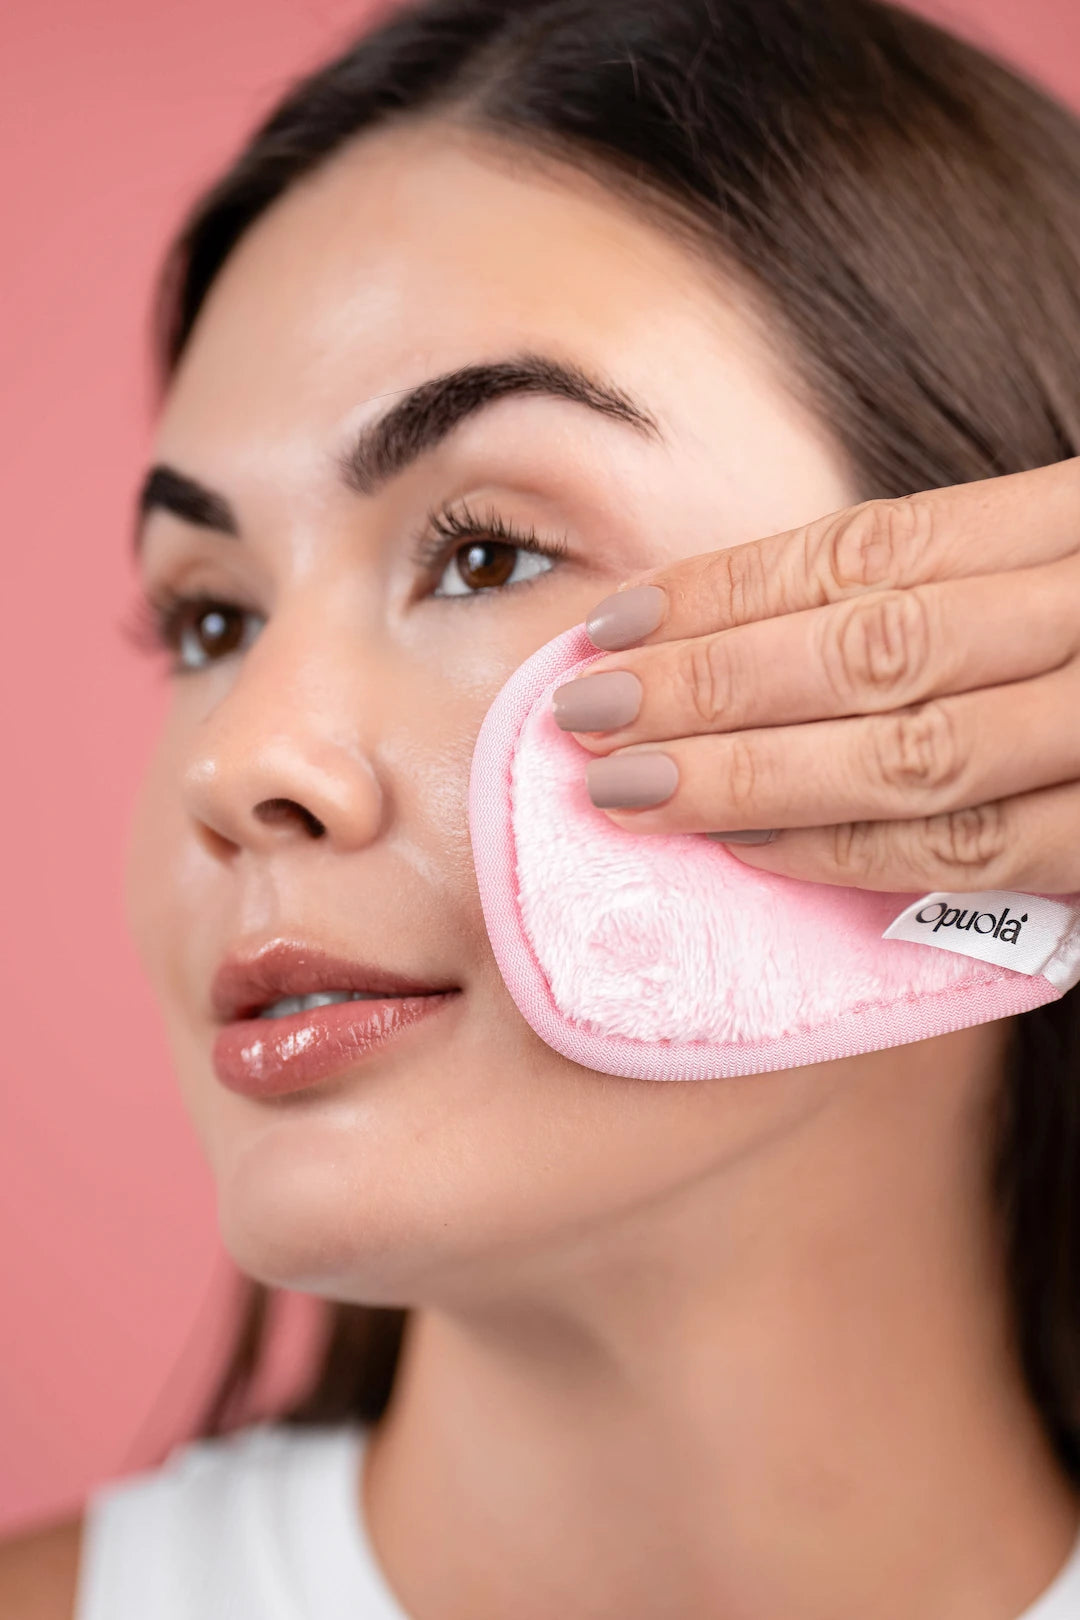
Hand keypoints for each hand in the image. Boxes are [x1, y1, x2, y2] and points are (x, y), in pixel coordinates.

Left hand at [551, 459, 1079, 893]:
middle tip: (583, 712)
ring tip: (624, 786)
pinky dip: (844, 850)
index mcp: (1072, 522)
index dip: (726, 590)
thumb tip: (740, 629)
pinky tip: (740, 847)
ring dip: (744, 775)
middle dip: (706, 684)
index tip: (614, 624)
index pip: (869, 549)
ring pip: (906, 755)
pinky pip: (968, 852)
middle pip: (868, 650)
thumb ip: (946, 582)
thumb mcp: (1055, 566)